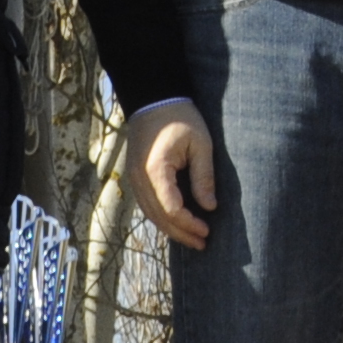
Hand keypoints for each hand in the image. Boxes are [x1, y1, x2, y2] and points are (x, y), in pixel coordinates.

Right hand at [126, 99, 217, 249]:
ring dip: (170, 228)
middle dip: (181, 233)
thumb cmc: (180, 117)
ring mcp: (133, 178)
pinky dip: (161, 216)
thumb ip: (203, 176)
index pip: (171, 208)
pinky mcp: (134, 176)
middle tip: (202, 243)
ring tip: (191, 238)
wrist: (153, 99)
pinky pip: (147, 204)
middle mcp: (139, 179)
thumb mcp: (200, 144)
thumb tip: (210, 207)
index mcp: (155, 170)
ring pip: (150, 213)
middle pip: (159, 216)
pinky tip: (175, 222)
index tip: (207, 230)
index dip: (189, 223)